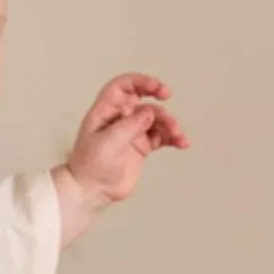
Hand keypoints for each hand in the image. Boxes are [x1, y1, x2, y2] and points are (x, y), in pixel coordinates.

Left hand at [64, 73, 189, 210]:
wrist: (93, 191)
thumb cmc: (91, 165)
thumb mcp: (109, 142)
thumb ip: (130, 125)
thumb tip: (150, 111)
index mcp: (107, 111)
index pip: (124, 87)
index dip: (141, 82)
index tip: (158, 88)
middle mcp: (121, 118)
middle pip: (144, 102)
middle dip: (159, 102)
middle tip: (168, 109)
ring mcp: (132, 132)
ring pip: (156, 120)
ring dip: (169, 125)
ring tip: (178, 136)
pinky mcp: (141, 147)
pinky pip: (161, 137)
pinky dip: (172, 138)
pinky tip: (182, 143)